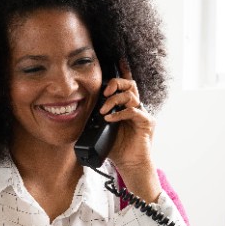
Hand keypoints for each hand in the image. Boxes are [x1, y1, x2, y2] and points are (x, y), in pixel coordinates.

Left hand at [100, 61, 160, 201]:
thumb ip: (95, 120)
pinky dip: (120, 113)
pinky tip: (110, 119)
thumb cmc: (117, 149)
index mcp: (126, 107)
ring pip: (131, 96)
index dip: (123, 72)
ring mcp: (142, 115)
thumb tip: (78, 114)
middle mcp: (136, 108)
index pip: (126, 85)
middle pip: (130, 85)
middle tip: (104, 91)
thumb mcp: (101, 131)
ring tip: (103, 111)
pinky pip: (134, 111)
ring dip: (114, 100)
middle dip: (116, 84)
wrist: (130, 165)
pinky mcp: (146, 123)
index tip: (118, 60)